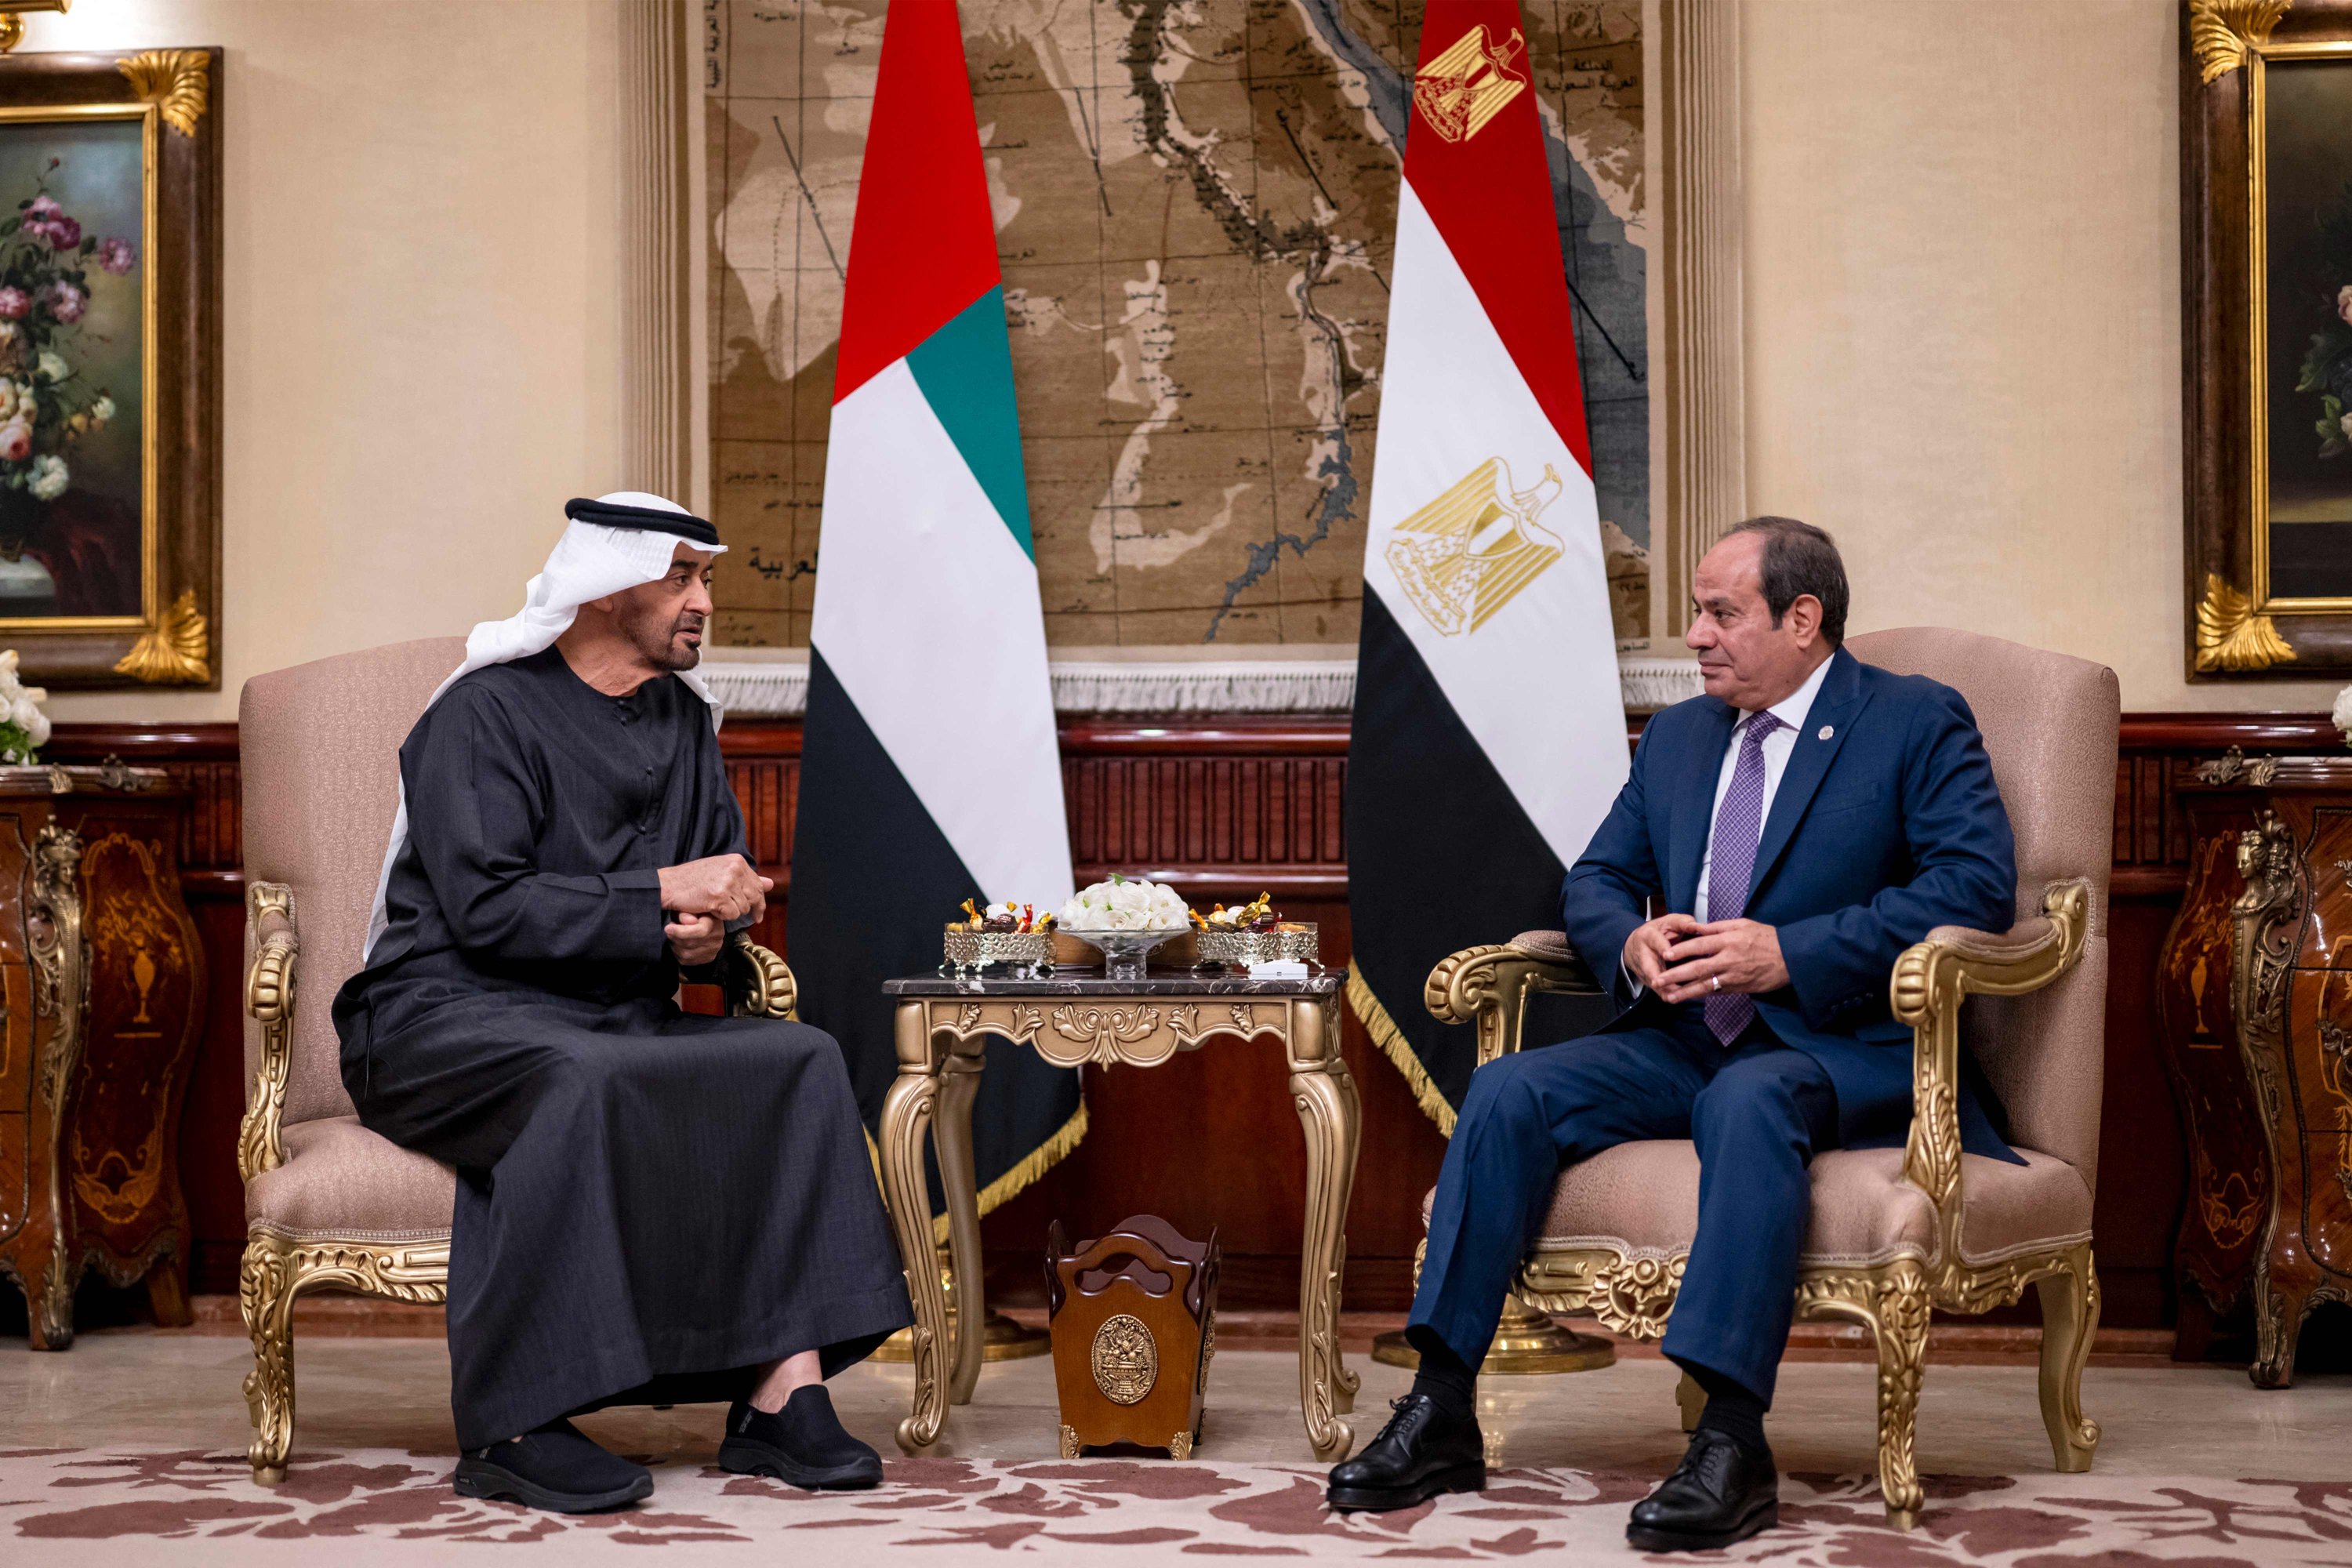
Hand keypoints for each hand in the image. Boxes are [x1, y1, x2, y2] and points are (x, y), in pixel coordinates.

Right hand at [657, 854, 771, 922]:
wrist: (669, 884)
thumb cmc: (692, 878)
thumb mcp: (720, 871)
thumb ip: (745, 877)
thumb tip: (770, 883)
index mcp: (736, 861)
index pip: (757, 885)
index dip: (759, 901)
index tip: (758, 913)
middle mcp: (735, 869)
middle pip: (754, 897)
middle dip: (750, 910)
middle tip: (742, 916)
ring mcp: (727, 882)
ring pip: (743, 908)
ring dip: (730, 912)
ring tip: (715, 905)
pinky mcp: (720, 896)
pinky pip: (731, 915)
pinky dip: (722, 916)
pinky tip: (710, 908)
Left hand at [666, 911, 723, 966]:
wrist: (704, 921)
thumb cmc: (694, 913)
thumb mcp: (689, 907)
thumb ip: (686, 912)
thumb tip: (687, 921)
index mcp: (714, 922)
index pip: (700, 931)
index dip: (681, 931)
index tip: (668, 928)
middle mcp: (716, 938)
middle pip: (690, 943)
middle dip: (675, 937)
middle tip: (670, 929)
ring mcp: (713, 950)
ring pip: (686, 954)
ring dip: (675, 946)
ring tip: (674, 936)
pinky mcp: (707, 958)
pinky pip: (686, 961)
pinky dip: (678, 953)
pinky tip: (678, 944)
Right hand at [1622, 911, 1699, 992]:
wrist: (1635, 944)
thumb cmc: (1659, 931)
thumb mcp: (1670, 922)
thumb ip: (1684, 923)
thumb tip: (1698, 927)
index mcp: (1649, 936)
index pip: (1655, 942)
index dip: (1661, 948)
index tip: (1667, 955)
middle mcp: (1643, 953)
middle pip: (1648, 966)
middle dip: (1655, 976)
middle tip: (1665, 984)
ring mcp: (1643, 969)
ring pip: (1652, 981)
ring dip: (1663, 990)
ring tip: (1674, 997)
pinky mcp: (1647, 980)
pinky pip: (1657, 989)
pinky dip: (1667, 995)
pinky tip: (1677, 999)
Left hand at [1654, 919, 1787, 1004]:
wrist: (1791, 958)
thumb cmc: (1766, 937)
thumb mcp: (1742, 924)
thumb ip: (1716, 928)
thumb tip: (1694, 928)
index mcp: (1729, 940)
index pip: (1700, 945)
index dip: (1681, 950)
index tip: (1665, 954)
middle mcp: (1729, 959)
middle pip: (1697, 968)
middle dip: (1675, 975)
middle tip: (1657, 980)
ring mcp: (1734, 976)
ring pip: (1705, 985)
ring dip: (1685, 992)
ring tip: (1668, 996)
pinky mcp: (1739, 988)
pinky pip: (1716, 992)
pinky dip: (1701, 995)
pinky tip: (1688, 998)